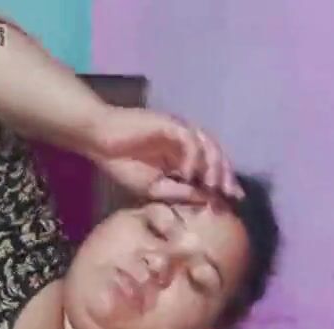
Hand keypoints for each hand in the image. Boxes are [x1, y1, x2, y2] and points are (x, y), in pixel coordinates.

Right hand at [85, 107, 244, 203]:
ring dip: (213, 165)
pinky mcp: (169, 124)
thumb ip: (179, 192)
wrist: (99, 142)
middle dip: (225, 174)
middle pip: (217, 154)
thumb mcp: (153, 188)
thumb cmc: (123, 164)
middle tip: (230, 193)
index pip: (212, 166)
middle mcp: (186, 141)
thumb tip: (206, 199)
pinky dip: (193, 156)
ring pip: (208, 144)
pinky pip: (189, 139)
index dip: (225, 181)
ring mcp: (179, 130)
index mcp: (183, 156)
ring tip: (211, 185)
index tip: (234, 200)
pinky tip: (188, 174)